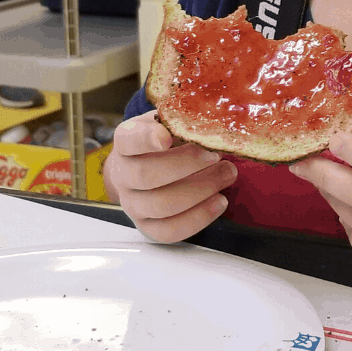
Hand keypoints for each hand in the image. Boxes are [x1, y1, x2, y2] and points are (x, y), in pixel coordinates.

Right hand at [102, 110, 237, 242]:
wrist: (147, 165)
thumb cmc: (165, 139)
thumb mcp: (169, 121)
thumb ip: (185, 119)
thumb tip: (217, 122)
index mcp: (126, 141)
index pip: (128, 140)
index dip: (146, 139)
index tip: (167, 137)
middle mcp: (123, 174)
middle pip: (146, 175)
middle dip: (187, 165)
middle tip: (216, 155)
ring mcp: (132, 203)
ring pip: (160, 205)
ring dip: (200, 190)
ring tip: (227, 174)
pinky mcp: (146, 226)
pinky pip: (169, 231)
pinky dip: (198, 218)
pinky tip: (219, 201)